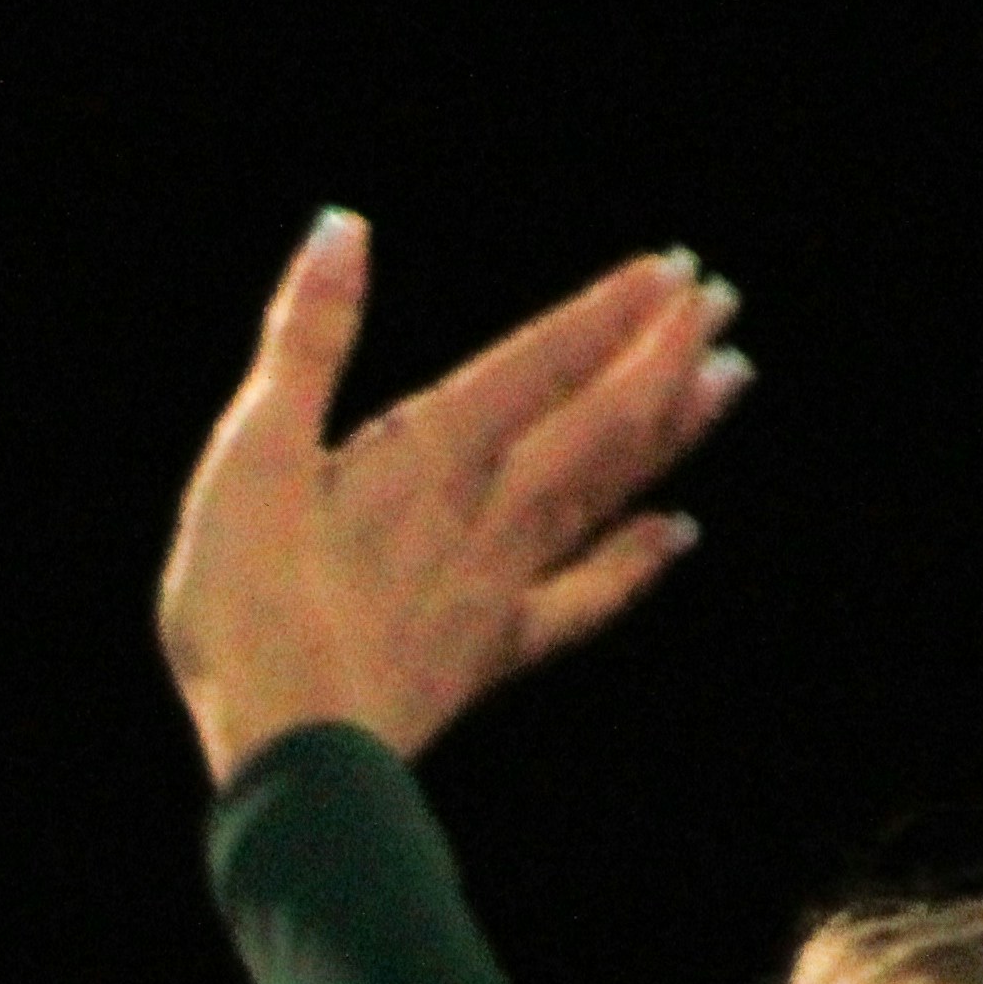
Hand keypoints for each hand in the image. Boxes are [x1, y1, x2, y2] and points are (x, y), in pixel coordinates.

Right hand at [155, 213, 750, 786]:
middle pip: (596, 422)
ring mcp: (500, 585)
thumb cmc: (252, 607)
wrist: (290, 756)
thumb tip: (343, 228)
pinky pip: (584, 601)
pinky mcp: (493, 652)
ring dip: (670, 436)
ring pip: (606, 494)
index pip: (540, 364)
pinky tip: (680, 536)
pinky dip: (635, 564)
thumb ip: (307, 342)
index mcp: (429, 454)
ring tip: (730, 382)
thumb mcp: (254, 455)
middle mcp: (485, 512)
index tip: (676, 271)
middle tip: (725, 304)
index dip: (608, 315)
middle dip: (662, 358)